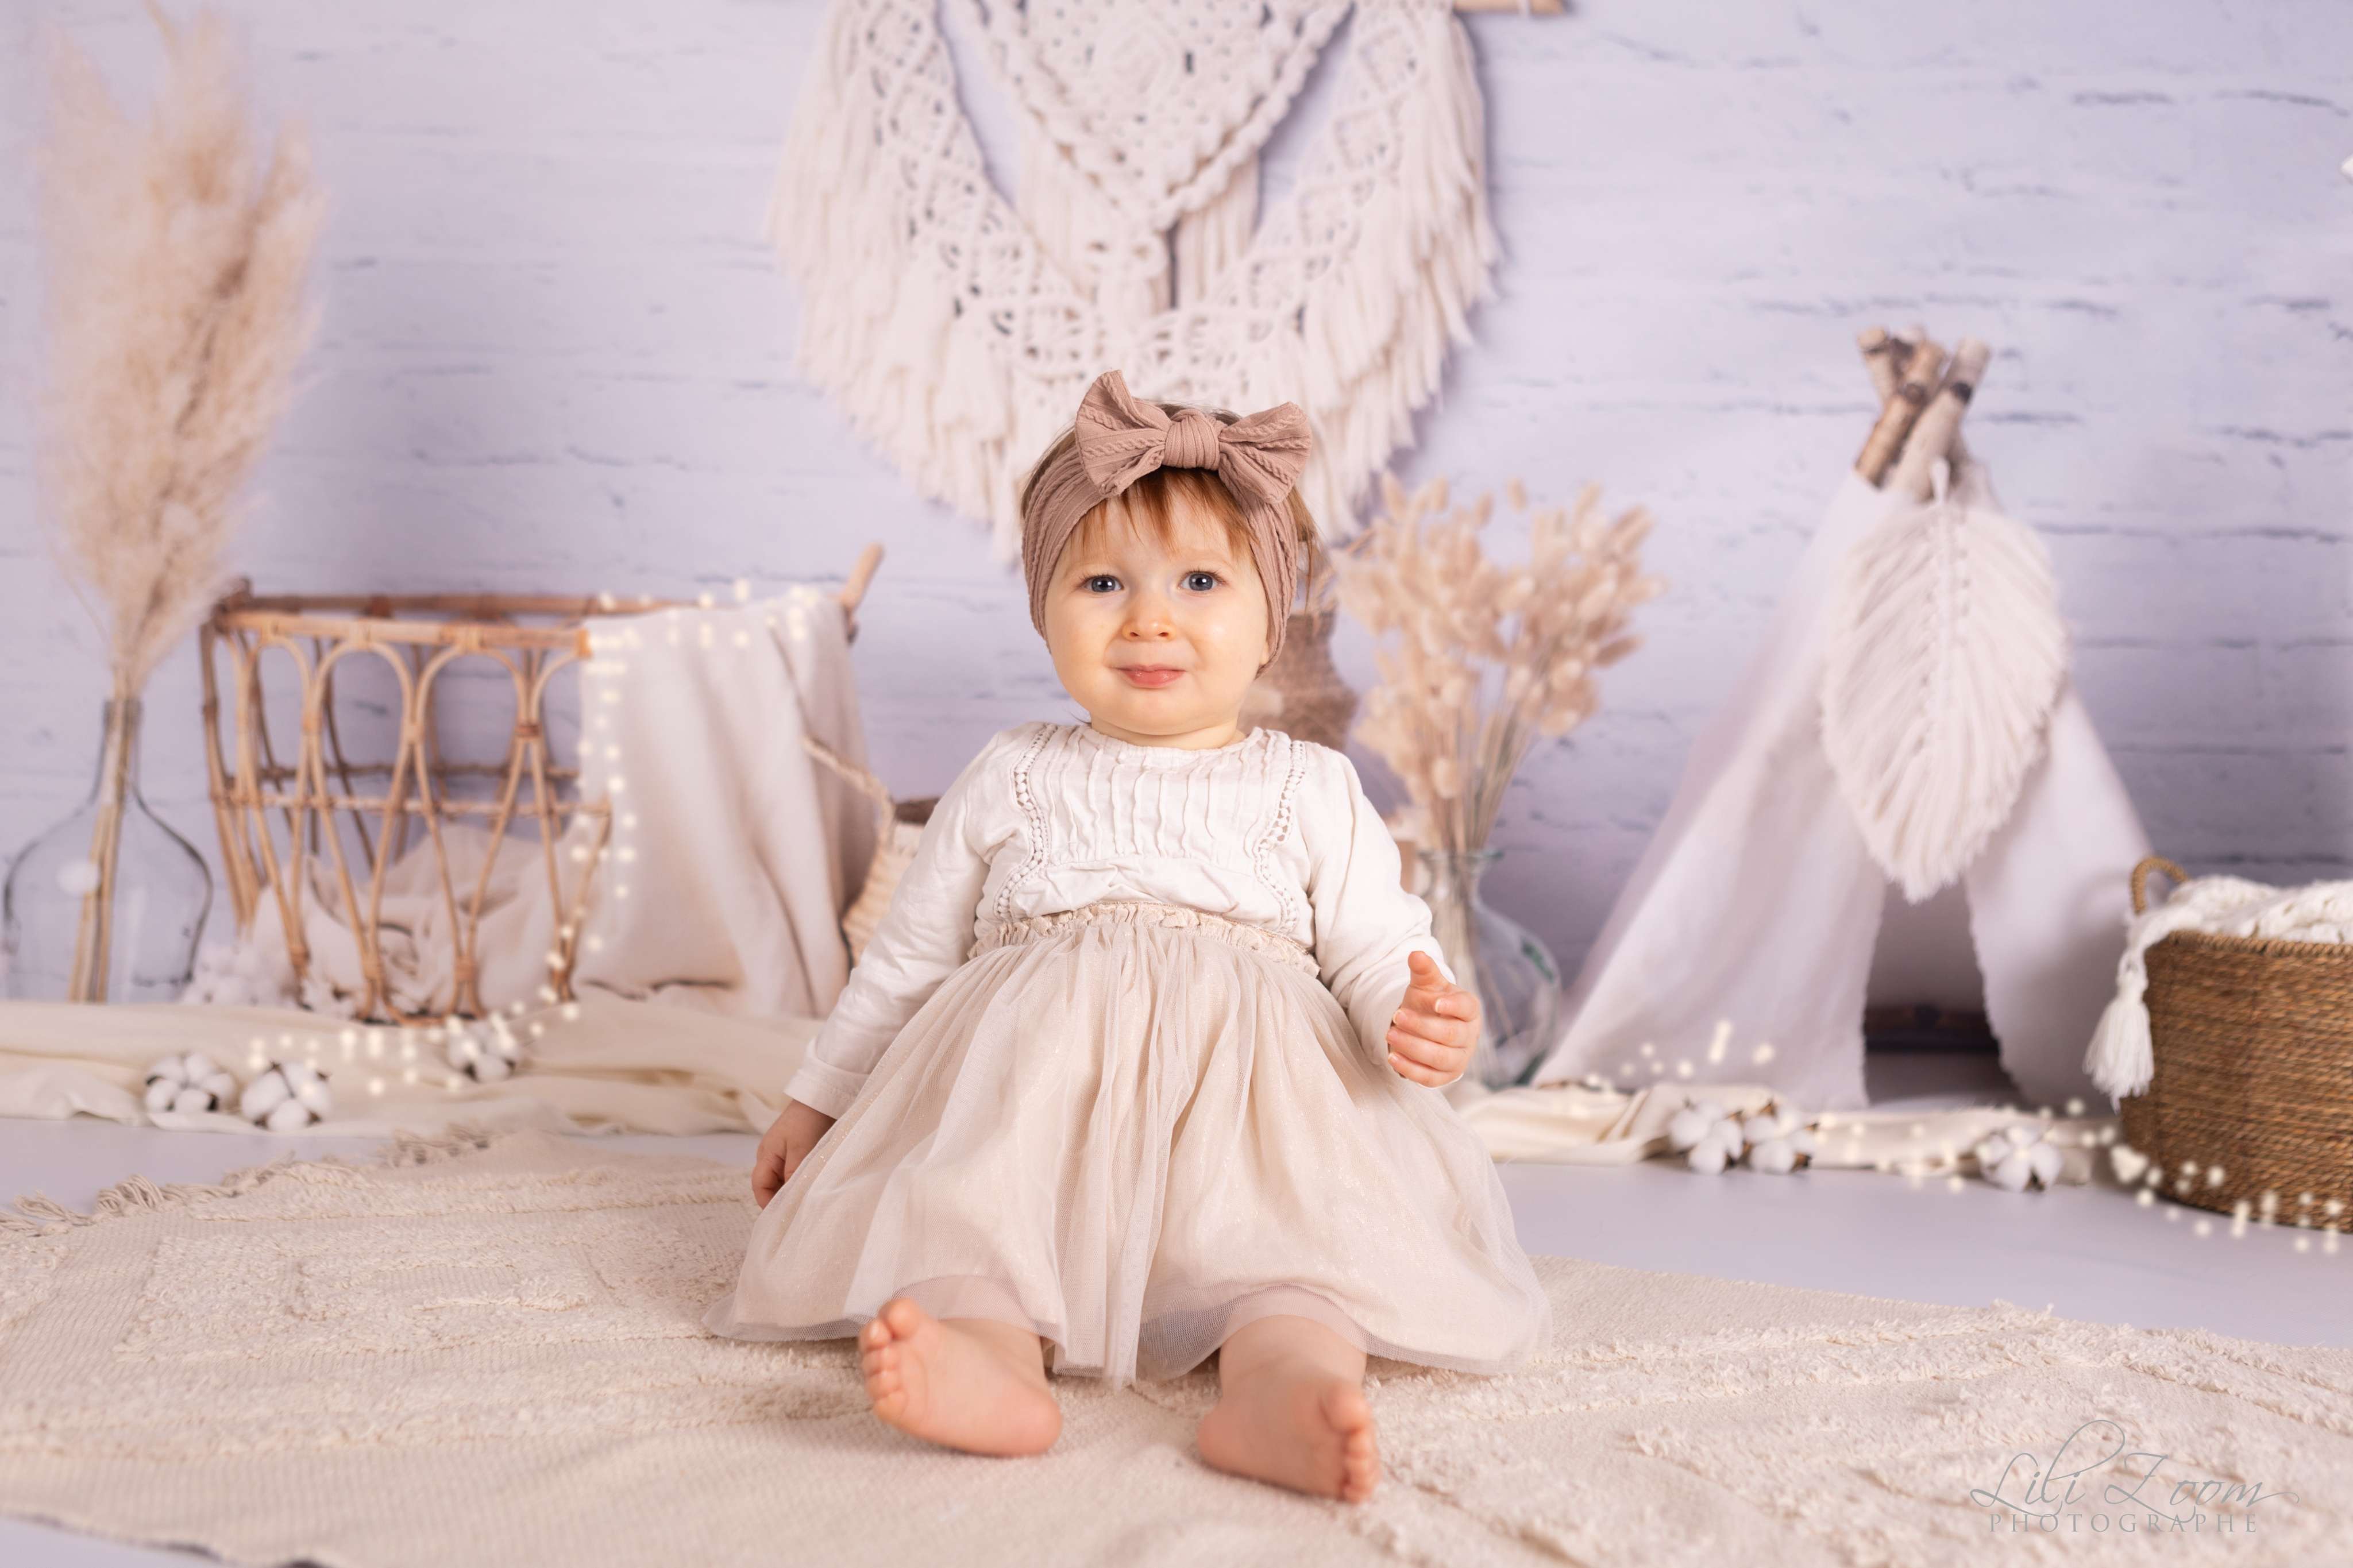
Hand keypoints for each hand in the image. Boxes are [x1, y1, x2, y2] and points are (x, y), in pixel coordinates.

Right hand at [752, 1097, 837, 1206]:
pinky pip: (794, 1172)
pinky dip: (801, 1181)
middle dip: (782, 1199)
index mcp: (766, 1155)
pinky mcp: (796, 1151)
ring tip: (808, 1201)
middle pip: (770, 1186)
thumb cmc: (808, 1121)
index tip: (783, 1216)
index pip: (759, 1186)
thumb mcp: (801, 1150)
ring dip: (793, 1190)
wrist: (821, 1098)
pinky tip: (813, 1186)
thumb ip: (794, 1175)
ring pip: (783, 1180)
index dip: (768, 1203)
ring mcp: (783, 1154)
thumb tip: (789, 1200)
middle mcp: (771, 1156)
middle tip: (799, 1212)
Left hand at [1386, 949, 1478, 1086]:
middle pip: (1450, 1035)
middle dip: (1422, 1026)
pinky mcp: (1445, 1076)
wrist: (1426, 1026)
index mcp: (1469, 1010)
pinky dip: (1410, 1069)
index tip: (1435, 1003)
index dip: (1453, 1007)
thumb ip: (1423, 970)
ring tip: (1390, 1035)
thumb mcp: (1425, 984)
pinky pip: (1430, 1078)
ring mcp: (1459, 1059)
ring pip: (1440, 1058)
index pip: (1467, 1008)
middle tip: (1397, 1016)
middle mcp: (1469, 1036)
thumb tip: (1415, 954)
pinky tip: (1392, 1058)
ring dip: (1413, 1048)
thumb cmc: (1430, 1003)